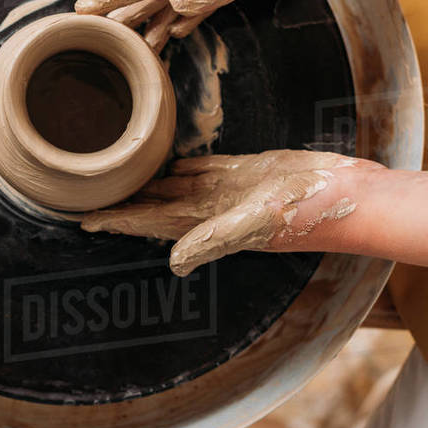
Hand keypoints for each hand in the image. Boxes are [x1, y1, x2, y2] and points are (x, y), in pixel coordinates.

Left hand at [80, 150, 378, 275]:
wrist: (346, 196)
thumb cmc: (305, 211)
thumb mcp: (254, 223)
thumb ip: (213, 240)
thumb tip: (173, 263)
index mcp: (205, 223)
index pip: (149, 222)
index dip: (117, 221)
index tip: (81, 220)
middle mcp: (210, 210)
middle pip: (152, 207)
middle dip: (122, 204)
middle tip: (85, 193)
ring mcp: (227, 193)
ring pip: (174, 188)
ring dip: (146, 186)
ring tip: (116, 178)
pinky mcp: (245, 173)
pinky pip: (204, 171)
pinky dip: (181, 168)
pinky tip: (166, 163)